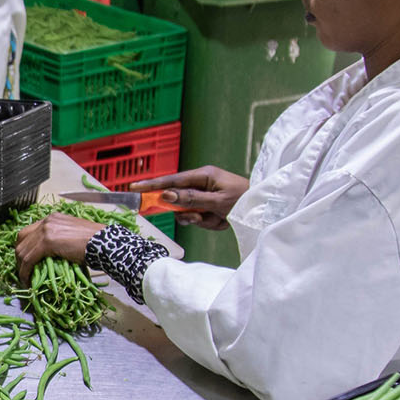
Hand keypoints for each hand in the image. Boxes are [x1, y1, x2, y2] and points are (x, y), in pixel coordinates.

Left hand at [15, 214, 101, 283]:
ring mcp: (46, 230)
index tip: (26, 262)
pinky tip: (28, 280)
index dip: (24, 247)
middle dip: (19, 257)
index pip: (29, 232)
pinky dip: (25, 271)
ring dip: (21, 267)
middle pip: (21, 239)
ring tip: (25, 278)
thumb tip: (49, 257)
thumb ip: (58, 241)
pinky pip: (29, 258)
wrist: (104, 244)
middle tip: (23, 271)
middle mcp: (47, 221)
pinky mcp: (47, 241)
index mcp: (52, 218)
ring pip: (23, 250)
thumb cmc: (95, 244)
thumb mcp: (72, 238)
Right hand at [133, 166, 249, 230]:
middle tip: (200, 216)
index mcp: (203, 175)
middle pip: (179, 200)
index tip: (134, 188)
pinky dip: (209, 223)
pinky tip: (222, 221)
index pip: (172, 181)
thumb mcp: (217, 201)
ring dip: (201, 220)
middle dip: (189, 212)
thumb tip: (167, 195)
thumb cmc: (244, 199)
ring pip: (188, 213)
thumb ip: (191, 199)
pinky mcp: (208, 208)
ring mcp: (204, 197)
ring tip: (218, 219)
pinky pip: (199, 219)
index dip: (152, 185)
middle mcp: (201, 184)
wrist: (264, 210)